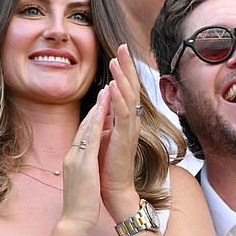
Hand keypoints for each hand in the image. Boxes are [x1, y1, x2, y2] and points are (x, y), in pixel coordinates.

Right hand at [59, 86, 109, 232]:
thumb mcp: (82, 183)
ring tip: (107, 92)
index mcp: (73, 161)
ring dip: (97, 109)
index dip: (92, 119)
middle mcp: (72, 156)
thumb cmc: (81, 207)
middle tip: (105, 89)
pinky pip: (90, 140)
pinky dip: (96, 124)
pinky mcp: (82, 165)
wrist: (74, 222)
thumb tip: (88, 164)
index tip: (102, 105)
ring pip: (86, 129)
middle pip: (84, 127)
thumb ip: (83, 170)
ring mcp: (75, 159)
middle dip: (95, 108)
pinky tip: (104, 113)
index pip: (83, 136)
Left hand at [98, 43, 142, 221]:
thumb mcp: (106, 135)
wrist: (115, 190)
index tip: (118, 52)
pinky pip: (123, 116)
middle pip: (131, 88)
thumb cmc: (109, 166)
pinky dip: (119, 100)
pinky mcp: (125, 140)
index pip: (126, 90)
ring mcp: (130, 130)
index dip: (123, 71)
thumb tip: (104, 101)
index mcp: (126, 121)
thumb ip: (107, 118)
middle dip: (126, 66)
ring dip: (122, 78)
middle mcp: (131, 122)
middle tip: (122, 46)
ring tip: (116, 60)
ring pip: (128, 98)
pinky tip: (114, 86)